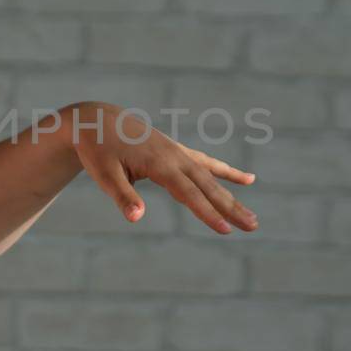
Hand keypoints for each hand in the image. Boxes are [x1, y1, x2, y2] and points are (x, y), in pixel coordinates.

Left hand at [63, 101, 257, 233]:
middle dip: (231, 208)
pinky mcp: (177, 151)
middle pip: (208, 186)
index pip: (189, 193)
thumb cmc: (98, 149)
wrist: (97, 119)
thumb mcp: (104, 175)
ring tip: (252, 217)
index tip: (226, 230)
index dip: (208, 213)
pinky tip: (248, 179)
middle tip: (253, 226)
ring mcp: (178, 152)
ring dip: (232, 197)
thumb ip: (123, 196)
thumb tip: (137, 218)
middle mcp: (175, 157)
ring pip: (212, 178)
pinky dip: (226, 172)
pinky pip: (207, 163)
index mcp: (160, 164)